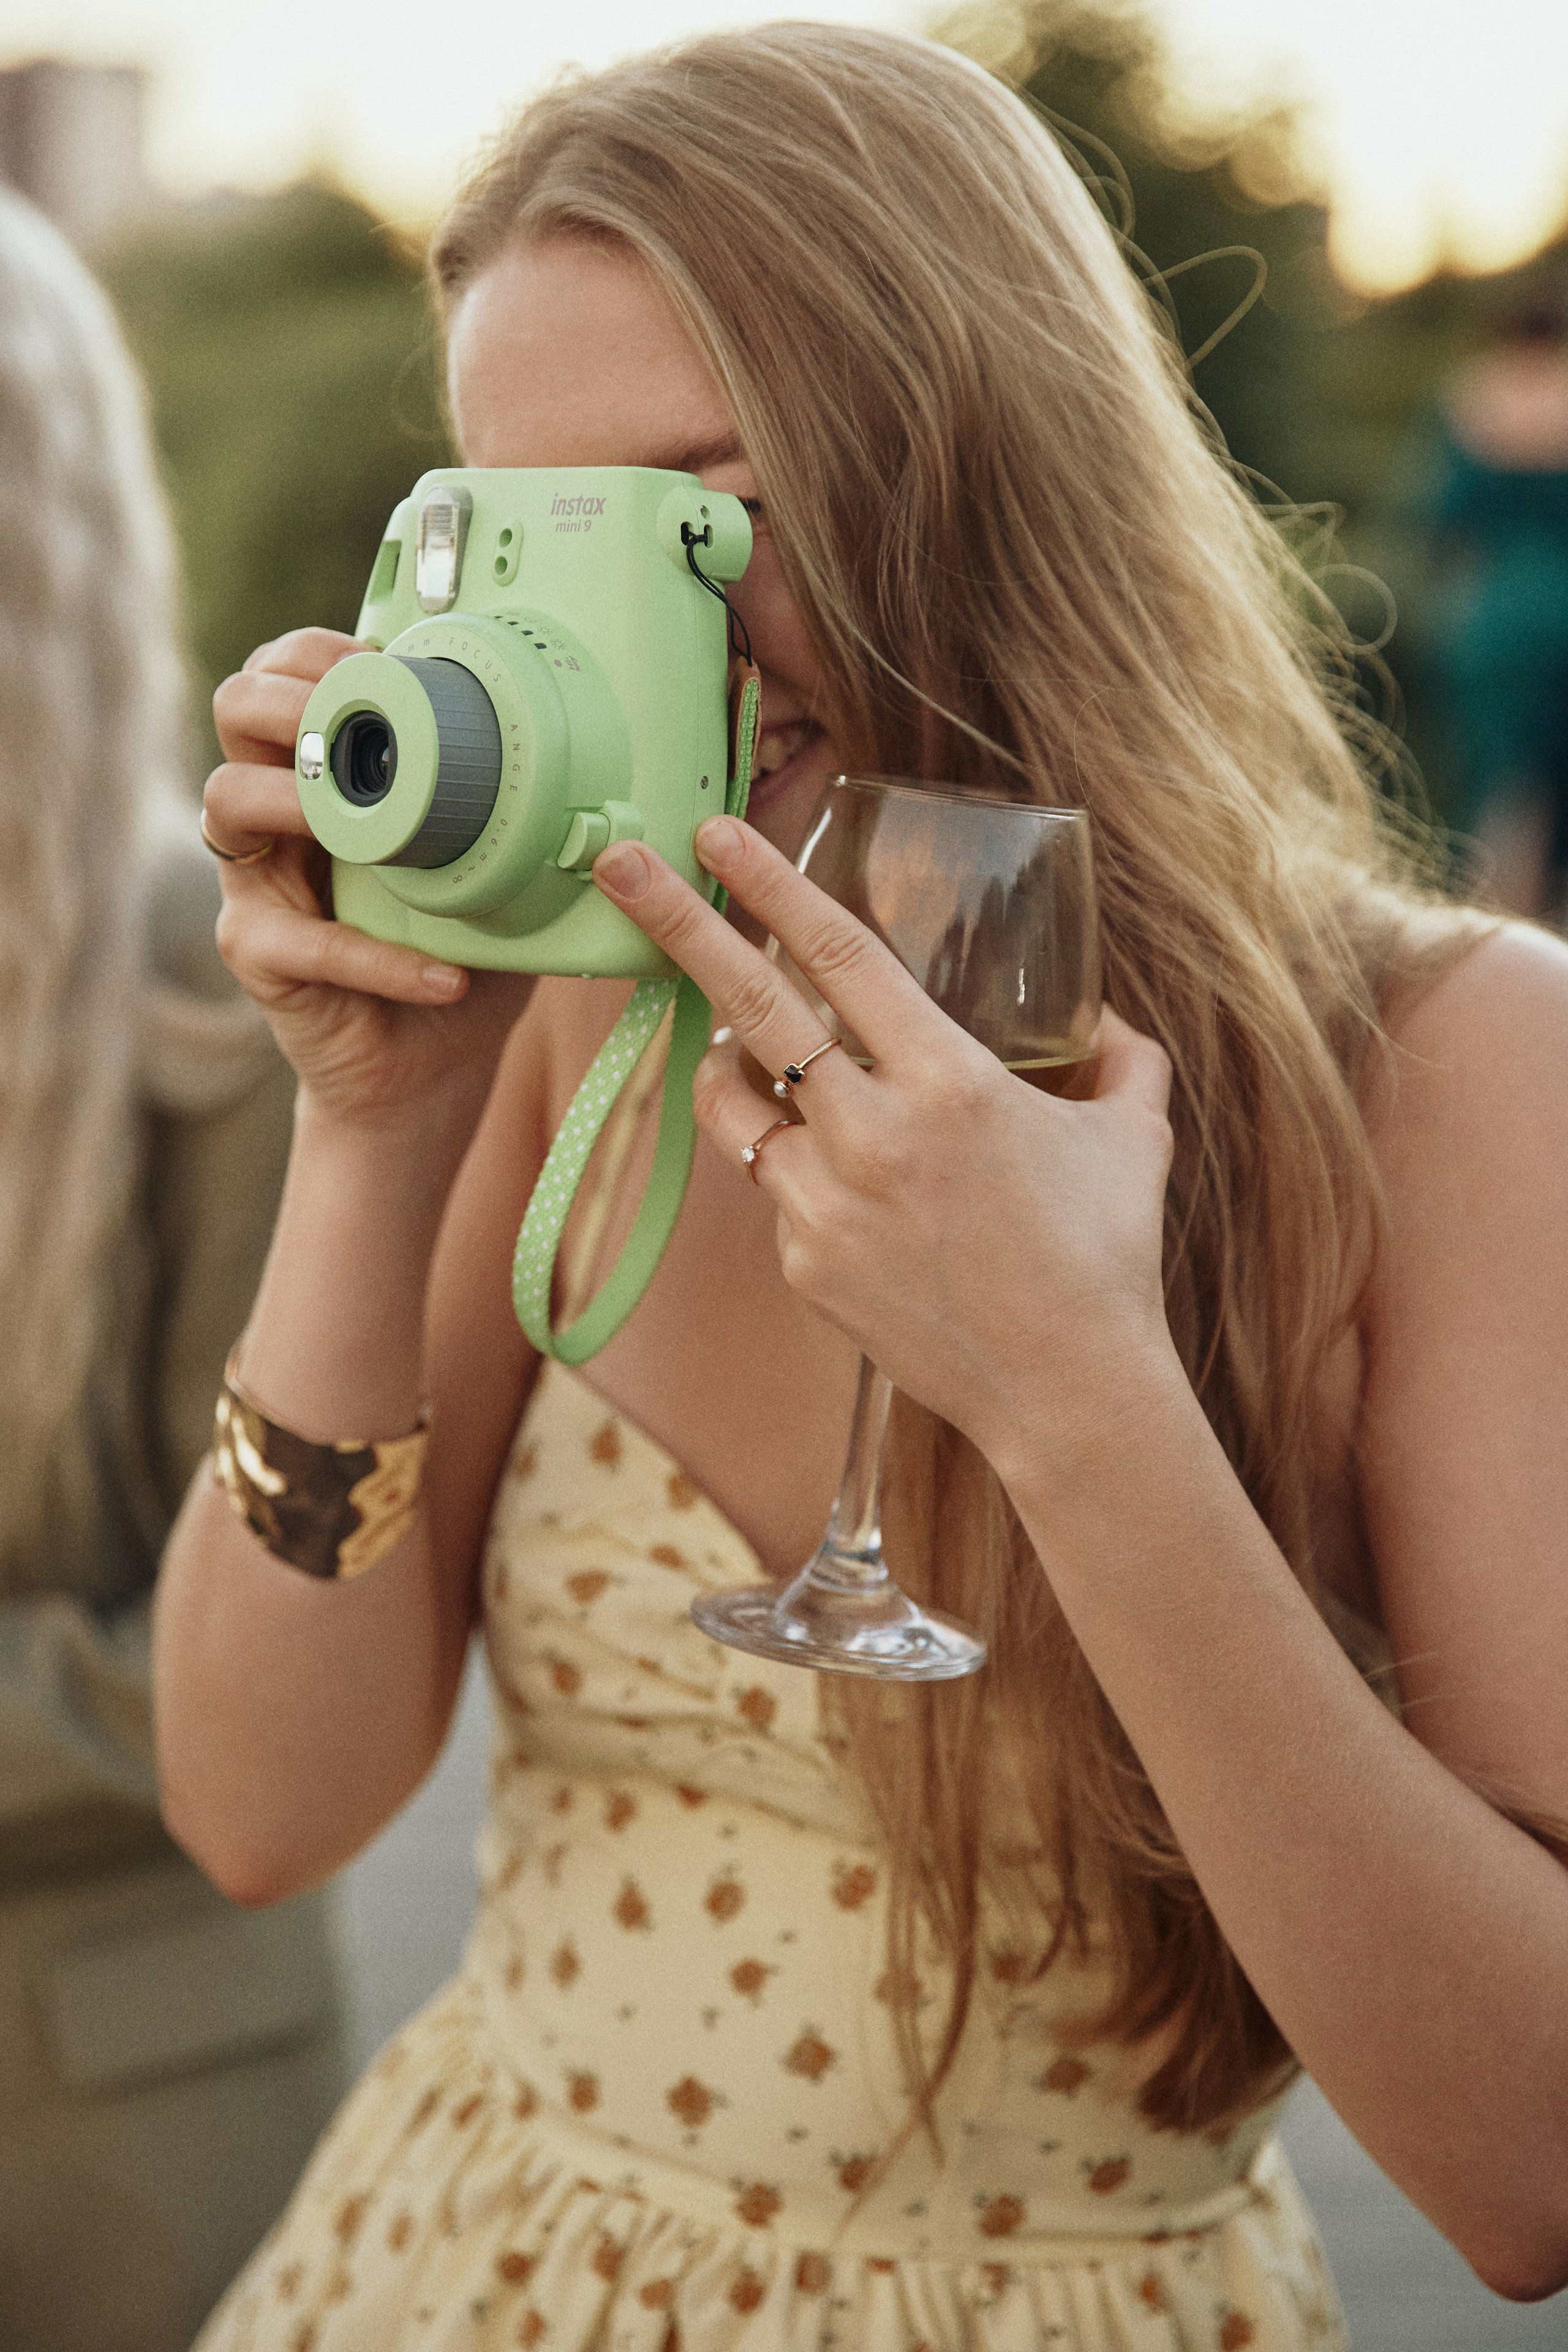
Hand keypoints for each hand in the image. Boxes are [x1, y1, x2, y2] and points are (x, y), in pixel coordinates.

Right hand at [204, 629, 533, 1133]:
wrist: (428, 1066)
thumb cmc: (459, 953)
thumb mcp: (494, 869)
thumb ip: (510, 809)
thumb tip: (599, 758)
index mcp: (322, 775)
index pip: (281, 676)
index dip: (316, 654)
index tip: (382, 663)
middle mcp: (273, 815)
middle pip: (234, 709)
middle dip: (290, 696)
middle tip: (355, 720)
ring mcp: (257, 883)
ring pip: (229, 801)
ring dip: (305, 800)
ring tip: (384, 830)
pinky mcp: (258, 955)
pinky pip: (305, 944)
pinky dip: (381, 960)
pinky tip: (448, 976)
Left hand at [592, 815, 1179, 1473]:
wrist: (1070, 1396)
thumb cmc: (1110, 1259)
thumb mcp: (1136, 1138)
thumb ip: (1122, 1059)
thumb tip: (1110, 1017)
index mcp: (950, 1080)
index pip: (841, 956)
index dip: (773, 884)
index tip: (717, 831)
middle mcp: (874, 1133)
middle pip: (750, 1006)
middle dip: (677, 924)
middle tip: (619, 864)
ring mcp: (826, 1202)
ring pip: (734, 1103)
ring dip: (730, 1062)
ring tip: (749, 1051)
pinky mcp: (803, 1262)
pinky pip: (773, 1186)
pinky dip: (794, 1165)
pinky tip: (853, 1190)